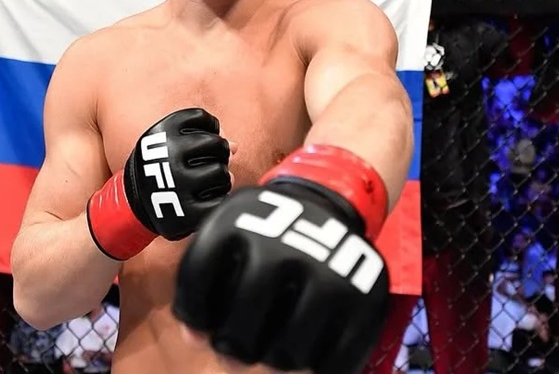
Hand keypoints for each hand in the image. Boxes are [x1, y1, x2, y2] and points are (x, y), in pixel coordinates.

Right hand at [87, 108, 231, 260]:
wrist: (130, 205)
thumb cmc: (157, 167)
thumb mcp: (168, 145)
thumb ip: (201, 139)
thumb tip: (235, 146)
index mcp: (162, 132)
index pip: (204, 119)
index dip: (210, 129)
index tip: (201, 141)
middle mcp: (170, 156)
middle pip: (218, 145)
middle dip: (219, 153)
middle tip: (210, 162)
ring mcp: (179, 184)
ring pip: (222, 173)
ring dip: (222, 177)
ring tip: (210, 180)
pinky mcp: (188, 211)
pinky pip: (220, 199)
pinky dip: (219, 197)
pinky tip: (209, 196)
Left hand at [173, 145, 389, 373]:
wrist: (324, 201)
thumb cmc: (263, 234)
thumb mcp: (226, 237)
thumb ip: (202, 284)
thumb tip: (195, 339)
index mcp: (236, 222)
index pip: (196, 283)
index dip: (193, 314)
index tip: (202, 324)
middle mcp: (281, 245)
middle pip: (241, 331)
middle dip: (234, 348)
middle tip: (239, 346)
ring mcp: (327, 273)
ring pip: (287, 354)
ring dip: (275, 360)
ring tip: (273, 348)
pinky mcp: (365, 297)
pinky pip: (335, 361)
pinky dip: (317, 367)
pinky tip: (308, 353)